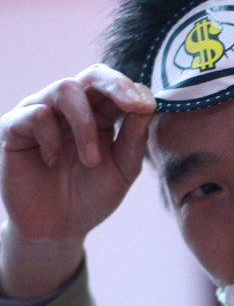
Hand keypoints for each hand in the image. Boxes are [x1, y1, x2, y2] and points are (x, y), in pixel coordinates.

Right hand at [0, 64, 156, 296]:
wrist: (57, 230)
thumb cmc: (91, 197)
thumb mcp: (122, 171)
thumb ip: (135, 140)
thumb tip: (147, 105)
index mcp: (101, 114)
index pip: (117, 87)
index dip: (133, 90)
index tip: (148, 107)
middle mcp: (71, 107)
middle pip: (93, 75)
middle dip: (116, 85)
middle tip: (132, 105)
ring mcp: (41, 112)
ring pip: (65, 88)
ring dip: (85, 124)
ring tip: (91, 160)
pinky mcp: (14, 127)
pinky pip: (36, 113)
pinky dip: (50, 136)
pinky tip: (51, 161)